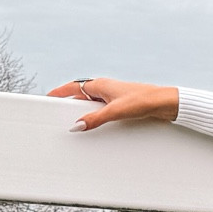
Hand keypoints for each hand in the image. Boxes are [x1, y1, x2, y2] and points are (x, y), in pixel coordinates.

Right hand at [49, 78, 179, 130]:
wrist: (164, 103)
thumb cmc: (142, 100)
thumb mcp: (115, 111)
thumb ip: (95, 119)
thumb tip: (76, 126)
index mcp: (100, 85)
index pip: (73, 87)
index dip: (60, 92)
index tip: (48, 97)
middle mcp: (106, 88)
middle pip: (81, 96)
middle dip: (70, 104)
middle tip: (57, 113)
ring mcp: (114, 96)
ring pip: (93, 104)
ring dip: (84, 111)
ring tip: (75, 123)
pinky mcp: (122, 105)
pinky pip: (102, 110)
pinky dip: (96, 116)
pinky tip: (96, 125)